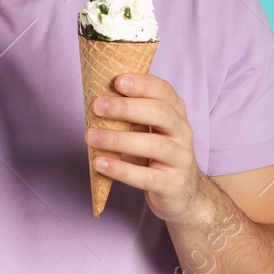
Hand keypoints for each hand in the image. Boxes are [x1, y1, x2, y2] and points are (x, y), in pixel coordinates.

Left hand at [86, 73, 209, 223]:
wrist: (183, 193)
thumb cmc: (156, 154)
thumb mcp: (149, 129)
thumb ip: (130, 114)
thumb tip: (96, 99)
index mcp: (176, 113)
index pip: (165, 91)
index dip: (142, 84)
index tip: (117, 81)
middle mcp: (183, 133)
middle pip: (161, 113)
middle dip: (126, 107)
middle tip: (96, 106)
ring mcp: (181, 159)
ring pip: (153, 145)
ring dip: (117, 139)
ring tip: (90, 137)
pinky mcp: (173, 184)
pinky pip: (146, 176)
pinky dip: (121, 169)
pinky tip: (100, 163)